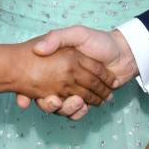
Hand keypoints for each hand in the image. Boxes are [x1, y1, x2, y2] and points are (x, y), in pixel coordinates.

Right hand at [14, 26, 138, 113]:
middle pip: (47, 100)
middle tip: (55, 102)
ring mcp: (73, 92)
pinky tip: (85, 106)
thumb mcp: (77, 34)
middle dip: (49, 105)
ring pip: (62, 109)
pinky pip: (77, 113)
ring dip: (67, 109)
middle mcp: (61, 81)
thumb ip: (57, 38)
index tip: (25, 100)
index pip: (35, 82)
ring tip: (77, 102)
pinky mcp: (86, 101)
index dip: (26, 93)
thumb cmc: (99, 41)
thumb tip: (38, 49)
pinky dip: (79, 112)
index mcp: (55, 66)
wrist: (124, 54)